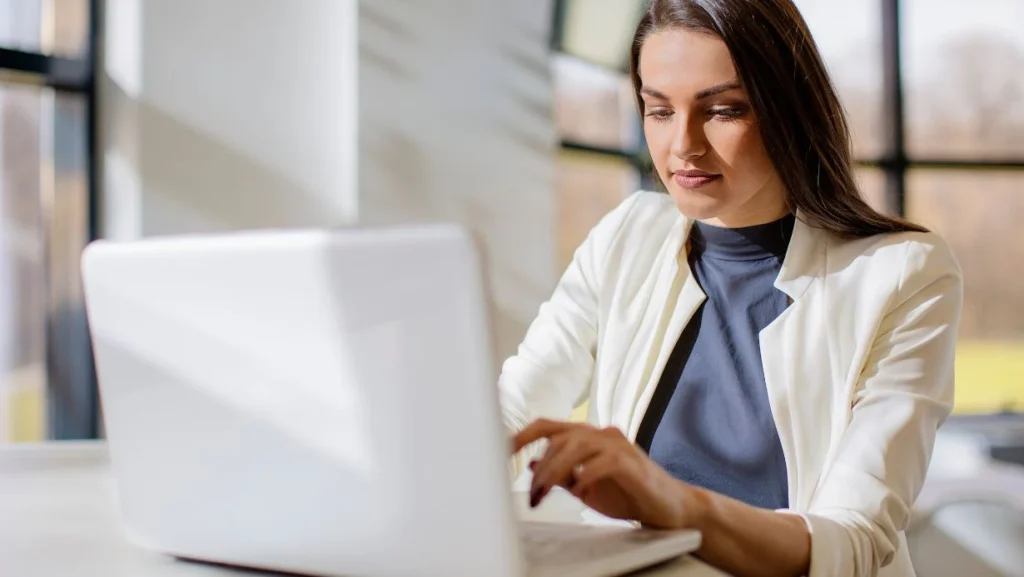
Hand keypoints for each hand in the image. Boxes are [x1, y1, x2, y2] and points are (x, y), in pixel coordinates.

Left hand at [512, 419, 699, 528]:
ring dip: (555, 471)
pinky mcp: (633, 463)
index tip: (500, 450)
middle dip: (539, 466)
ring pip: (576, 445)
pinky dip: (585, 476)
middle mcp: (601, 434)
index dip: (521, 435)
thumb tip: (530, 466)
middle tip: (532, 495)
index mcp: (586, 437)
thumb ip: (561, 474)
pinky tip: (580, 490)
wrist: (669, 507)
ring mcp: (618, 446)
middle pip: (559, 436)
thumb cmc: (627, 494)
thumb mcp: (585, 485)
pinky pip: (603, 462)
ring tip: (545, 494)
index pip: (547, 426)